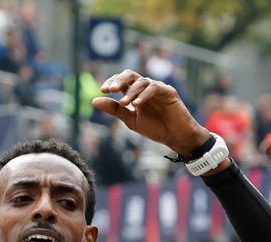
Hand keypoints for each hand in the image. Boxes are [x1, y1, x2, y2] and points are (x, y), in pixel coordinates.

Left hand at [92, 71, 207, 155]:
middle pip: (130, 75)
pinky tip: (137, 104)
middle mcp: (146, 88)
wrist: (176, 137)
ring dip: (131, 91)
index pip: (121, 81)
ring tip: (124, 103)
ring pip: (141, 81)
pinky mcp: (168, 91)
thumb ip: (115, 109)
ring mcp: (157, 88)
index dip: (112, 82)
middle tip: (109, 89)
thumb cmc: (156, 129)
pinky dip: (144, 95)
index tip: (103, 90)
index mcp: (136, 93)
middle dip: (118, 80)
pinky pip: (154, 88)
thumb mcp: (131, 120)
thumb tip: (94, 101)